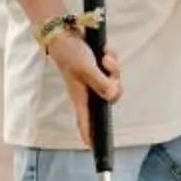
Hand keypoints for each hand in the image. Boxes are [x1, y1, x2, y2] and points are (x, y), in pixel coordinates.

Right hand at [48, 32, 121, 146]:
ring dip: (113, 67)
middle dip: (114, 85)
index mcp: (81, 96)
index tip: (92, 148)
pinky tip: (104, 51)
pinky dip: (111, 58)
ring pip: (114, 81)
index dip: (89, 134)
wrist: (65, 32)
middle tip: (109, 71)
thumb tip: (113, 95)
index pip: (85, 121)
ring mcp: (94, 79)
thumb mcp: (86, 69)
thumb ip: (100, 83)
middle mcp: (88, 90)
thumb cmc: (70, 53)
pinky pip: (113, 68)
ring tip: (105, 57)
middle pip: (111, 98)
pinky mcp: (99, 68)